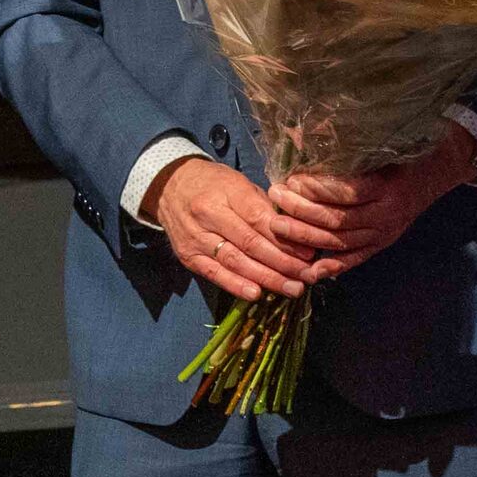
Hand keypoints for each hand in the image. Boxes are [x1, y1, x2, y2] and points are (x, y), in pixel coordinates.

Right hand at [145, 157, 317, 302]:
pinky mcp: (187, 255)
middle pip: (250, 244)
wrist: (168, 186)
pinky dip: (236, 285)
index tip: (308, 253)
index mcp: (226, 191)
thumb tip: (293, 235)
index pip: (259, 219)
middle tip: (307, 276)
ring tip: (292, 288)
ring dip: (267, 278)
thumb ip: (263, 207)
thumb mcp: (239, 183)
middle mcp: (208, 214)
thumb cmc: (212, 183)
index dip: (285, 240)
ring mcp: (195, 237)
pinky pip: (214, 273)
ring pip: (235, 262)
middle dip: (283, 263)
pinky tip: (256, 294)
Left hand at [269, 124, 476, 277]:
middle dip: (301, 212)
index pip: (345, 193)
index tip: (291, 179)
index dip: (315, 189)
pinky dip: (332, 267)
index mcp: (387, 187)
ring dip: (307, 236)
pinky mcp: (383, 243)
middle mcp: (387, 214)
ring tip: (277, 225)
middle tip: (275, 197)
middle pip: (337, 220)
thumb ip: (346, 146)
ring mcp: (385, 233)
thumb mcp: (382, 143)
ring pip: (341, 242)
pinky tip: (309, 271)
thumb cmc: (406, 151)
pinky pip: (356, 259)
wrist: (440, 170)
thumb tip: (300, 135)